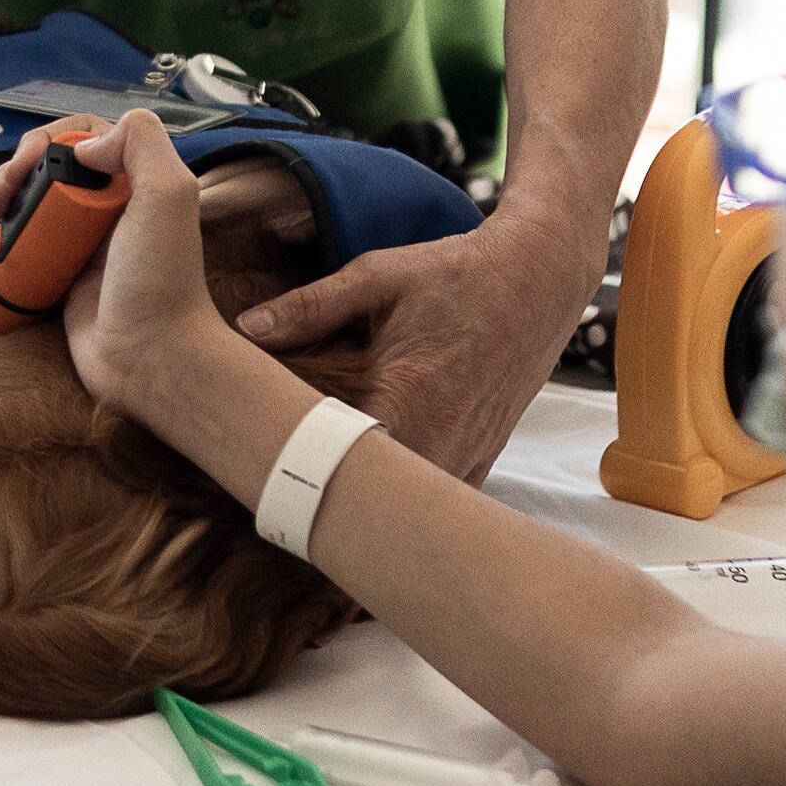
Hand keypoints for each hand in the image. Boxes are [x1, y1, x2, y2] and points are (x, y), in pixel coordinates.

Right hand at [0, 113, 240, 425]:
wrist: (152, 358)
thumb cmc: (162, 279)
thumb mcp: (168, 195)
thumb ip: (141, 144)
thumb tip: (84, 145)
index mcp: (138, 181)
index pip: (86, 136)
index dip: (52, 139)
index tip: (31, 163)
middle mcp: (112, 208)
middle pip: (52, 168)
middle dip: (17, 170)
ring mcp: (84, 245)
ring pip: (34, 205)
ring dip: (4, 201)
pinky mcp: (62, 279)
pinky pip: (26, 248)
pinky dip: (3, 240)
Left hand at [235, 217, 597, 482]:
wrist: (541, 279)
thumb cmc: (458, 274)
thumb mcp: (378, 277)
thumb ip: (310, 307)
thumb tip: (245, 329)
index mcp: (409, 399)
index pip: (336, 462)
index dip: (292, 467)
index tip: (258, 458)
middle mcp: (444, 441)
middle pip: (370, 500)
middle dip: (322, 494)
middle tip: (276, 478)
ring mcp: (468, 457)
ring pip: (406, 510)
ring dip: (365, 501)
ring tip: (318, 481)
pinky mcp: (483, 461)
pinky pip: (435, 497)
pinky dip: (404, 497)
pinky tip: (370, 478)